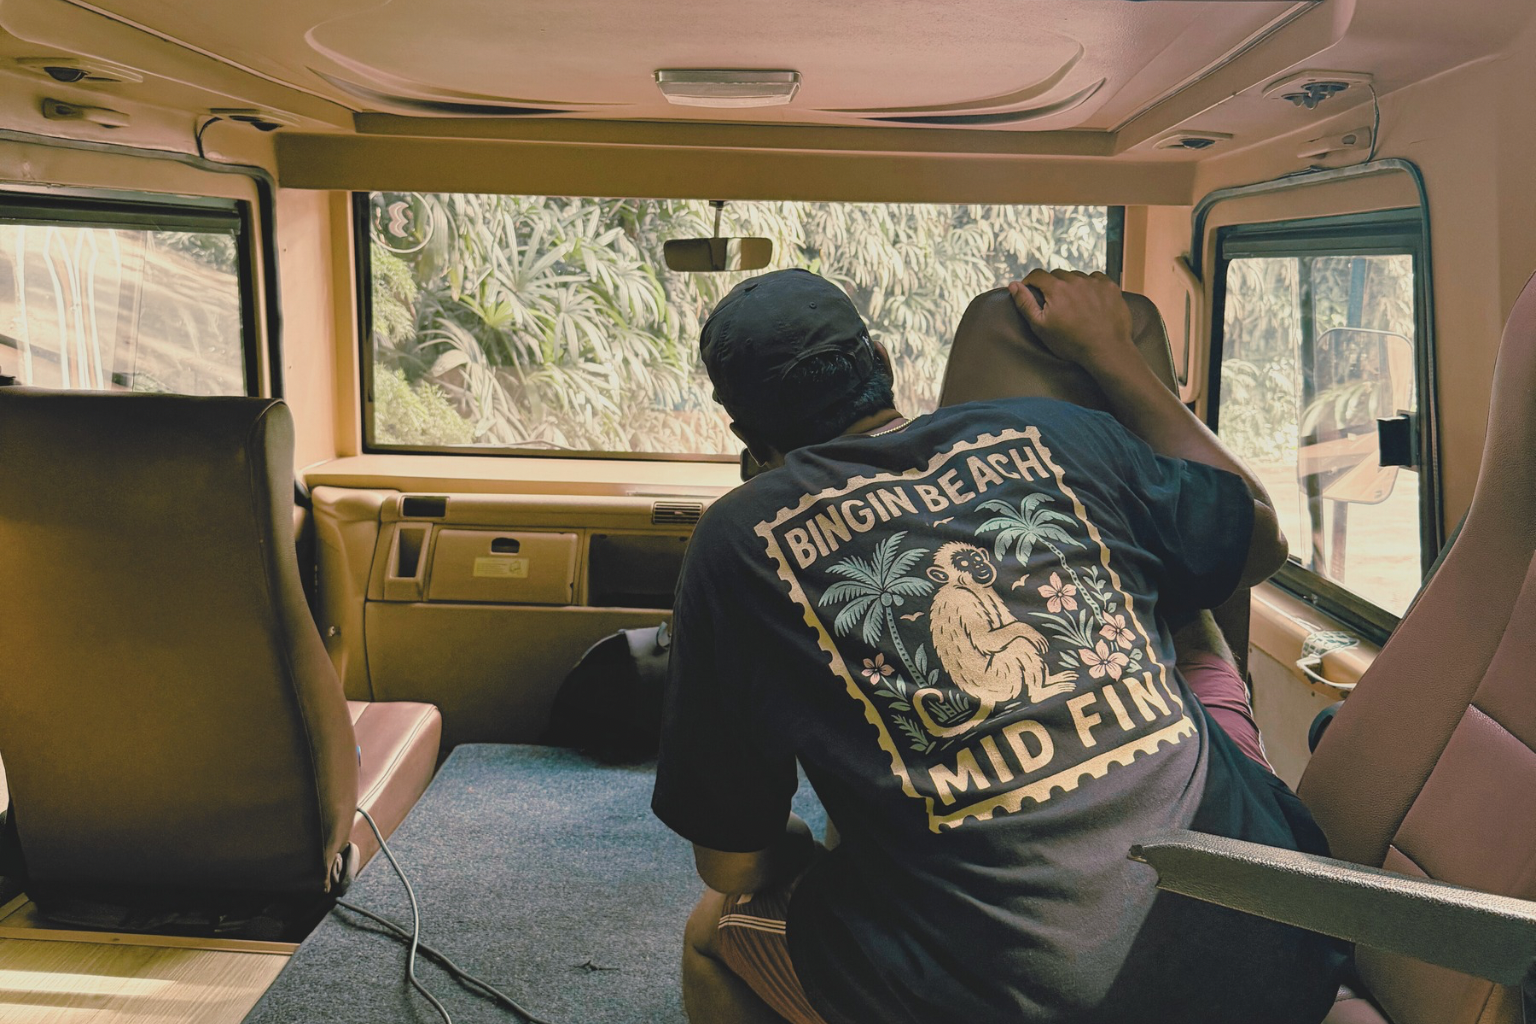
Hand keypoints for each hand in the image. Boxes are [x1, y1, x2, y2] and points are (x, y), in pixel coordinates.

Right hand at [1008, 269, 1135, 374]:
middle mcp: (1075, 280)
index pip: (1037, 274)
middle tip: (1055, 303)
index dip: (1031, 281)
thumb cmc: (1071, 343)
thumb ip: (1025, 304)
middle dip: (1052, 285)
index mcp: (1056, 288)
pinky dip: (1090, 286)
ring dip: (1072, 285)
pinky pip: (1095, 279)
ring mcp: (1095, 282)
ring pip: (1076, 276)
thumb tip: (1013, 285)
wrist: (1106, 350)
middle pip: (1057, 274)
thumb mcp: (1041, 327)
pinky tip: (1090, 301)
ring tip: (1074, 304)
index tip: (1031, 290)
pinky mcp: (1110, 287)